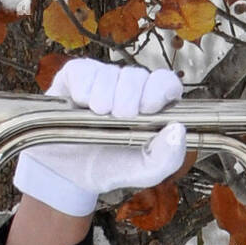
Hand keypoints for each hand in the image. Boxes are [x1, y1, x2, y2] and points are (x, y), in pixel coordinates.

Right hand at [13, 60, 186, 215]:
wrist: (67, 173)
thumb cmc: (110, 168)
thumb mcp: (143, 172)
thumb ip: (167, 158)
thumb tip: (178, 129)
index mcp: (153, 107)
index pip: (167, 83)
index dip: (159, 90)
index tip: (146, 109)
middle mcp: (131, 88)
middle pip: (138, 75)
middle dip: (128, 99)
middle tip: (117, 119)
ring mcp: (104, 79)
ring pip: (111, 72)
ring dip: (104, 97)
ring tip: (97, 117)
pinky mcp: (78, 75)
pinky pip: (85, 70)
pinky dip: (83, 89)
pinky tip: (80, 105)